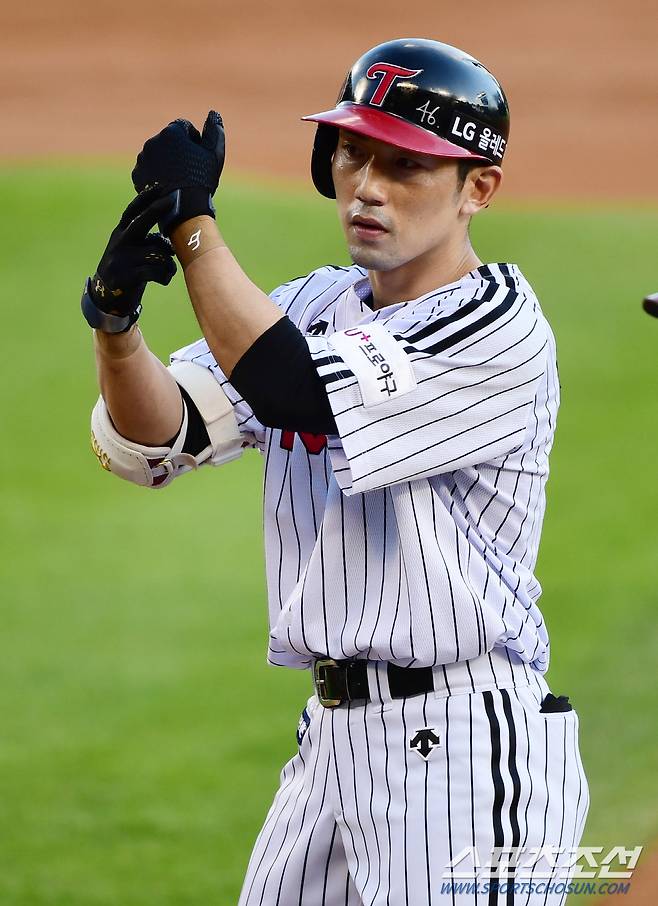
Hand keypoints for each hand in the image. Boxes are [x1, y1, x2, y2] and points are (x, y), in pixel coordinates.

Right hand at [81, 189, 176, 332]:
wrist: (106, 297)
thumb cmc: (127, 270)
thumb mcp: (131, 252)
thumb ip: (145, 241)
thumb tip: (171, 239)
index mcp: (120, 234)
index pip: (133, 212)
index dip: (146, 199)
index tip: (160, 187)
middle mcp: (119, 243)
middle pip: (140, 222)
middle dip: (157, 210)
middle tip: (170, 200)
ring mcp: (121, 259)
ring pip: (156, 253)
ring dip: (169, 263)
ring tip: (169, 270)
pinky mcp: (126, 277)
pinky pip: (155, 272)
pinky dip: (165, 276)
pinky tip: (165, 279)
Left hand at [131, 111, 224, 233]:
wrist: (183, 208)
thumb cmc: (201, 180)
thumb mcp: (213, 154)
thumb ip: (214, 131)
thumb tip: (213, 113)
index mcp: (172, 131)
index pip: (184, 128)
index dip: (194, 142)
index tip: (198, 157)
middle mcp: (153, 141)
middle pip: (168, 141)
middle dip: (178, 151)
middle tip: (189, 171)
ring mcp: (143, 158)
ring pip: (157, 155)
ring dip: (166, 163)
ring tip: (177, 180)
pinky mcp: (138, 174)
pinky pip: (148, 170)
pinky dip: (155, 175)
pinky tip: (166, 186)